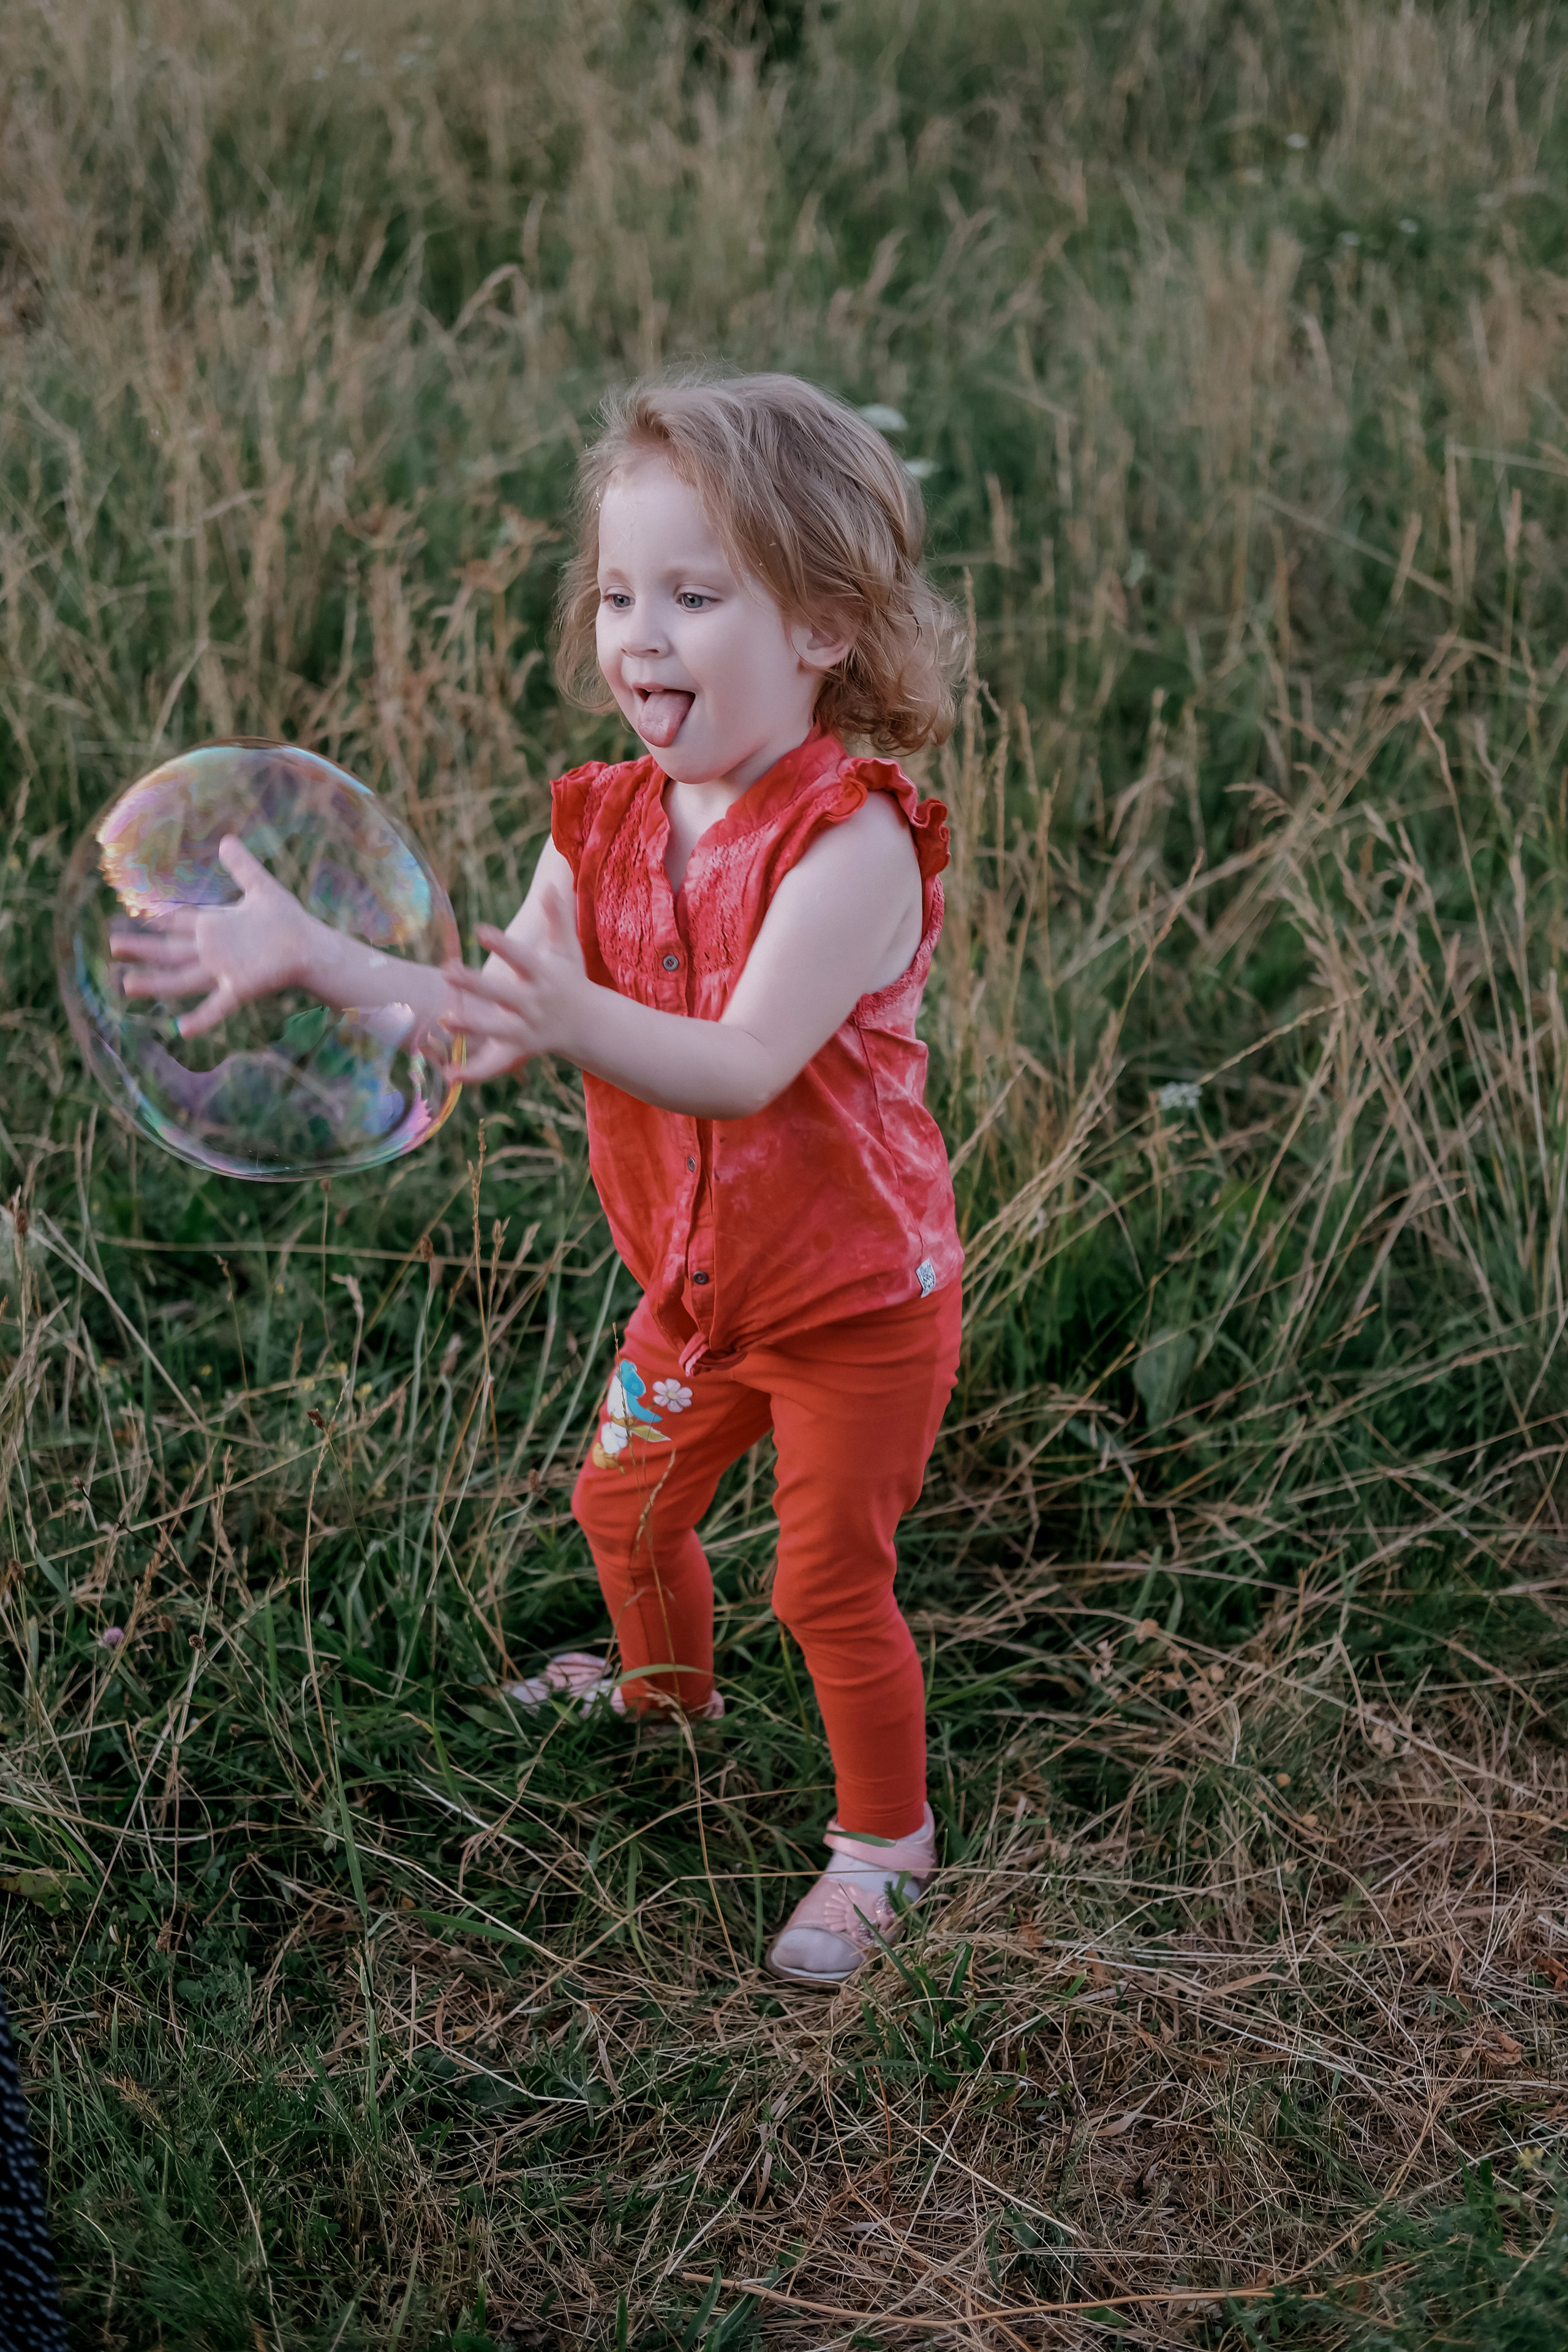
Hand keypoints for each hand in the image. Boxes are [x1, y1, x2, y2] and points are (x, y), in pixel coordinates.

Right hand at [109, 835, 317, 1038]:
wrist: (313, 946)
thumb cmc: (289, 920)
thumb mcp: (261, 887)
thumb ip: (241, 866)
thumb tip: (225, 840)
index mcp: (214, 925)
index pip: (178, 920)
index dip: (155, 918)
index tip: (130, 914)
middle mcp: (213, 950)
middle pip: (170, 949)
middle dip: (142, 947)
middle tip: (112, 945)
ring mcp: (224, 970)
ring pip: (182, 978)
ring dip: (155, 983)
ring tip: (128, 985)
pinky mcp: (240, 987)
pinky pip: (217, 1005)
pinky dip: (201, 1018)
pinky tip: (182, 1029)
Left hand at [440, 881, 586, 1082]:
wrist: (589, 1025)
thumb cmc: (571, 980)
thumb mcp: (568, 950)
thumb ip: (559, 918)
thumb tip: (552, 886)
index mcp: (543, 976)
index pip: (521, 958)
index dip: (502, 944)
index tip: (480, 928)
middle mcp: (534, 1003)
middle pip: (502, 994)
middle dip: (475, 985)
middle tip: (447, 971)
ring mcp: (526, 1029)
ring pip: (495, 1029)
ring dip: (471, 1027)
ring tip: (445, 1019)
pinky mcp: (519, 1050)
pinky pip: (495, 1064)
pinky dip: (474, 1073)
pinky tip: (449, 1075)